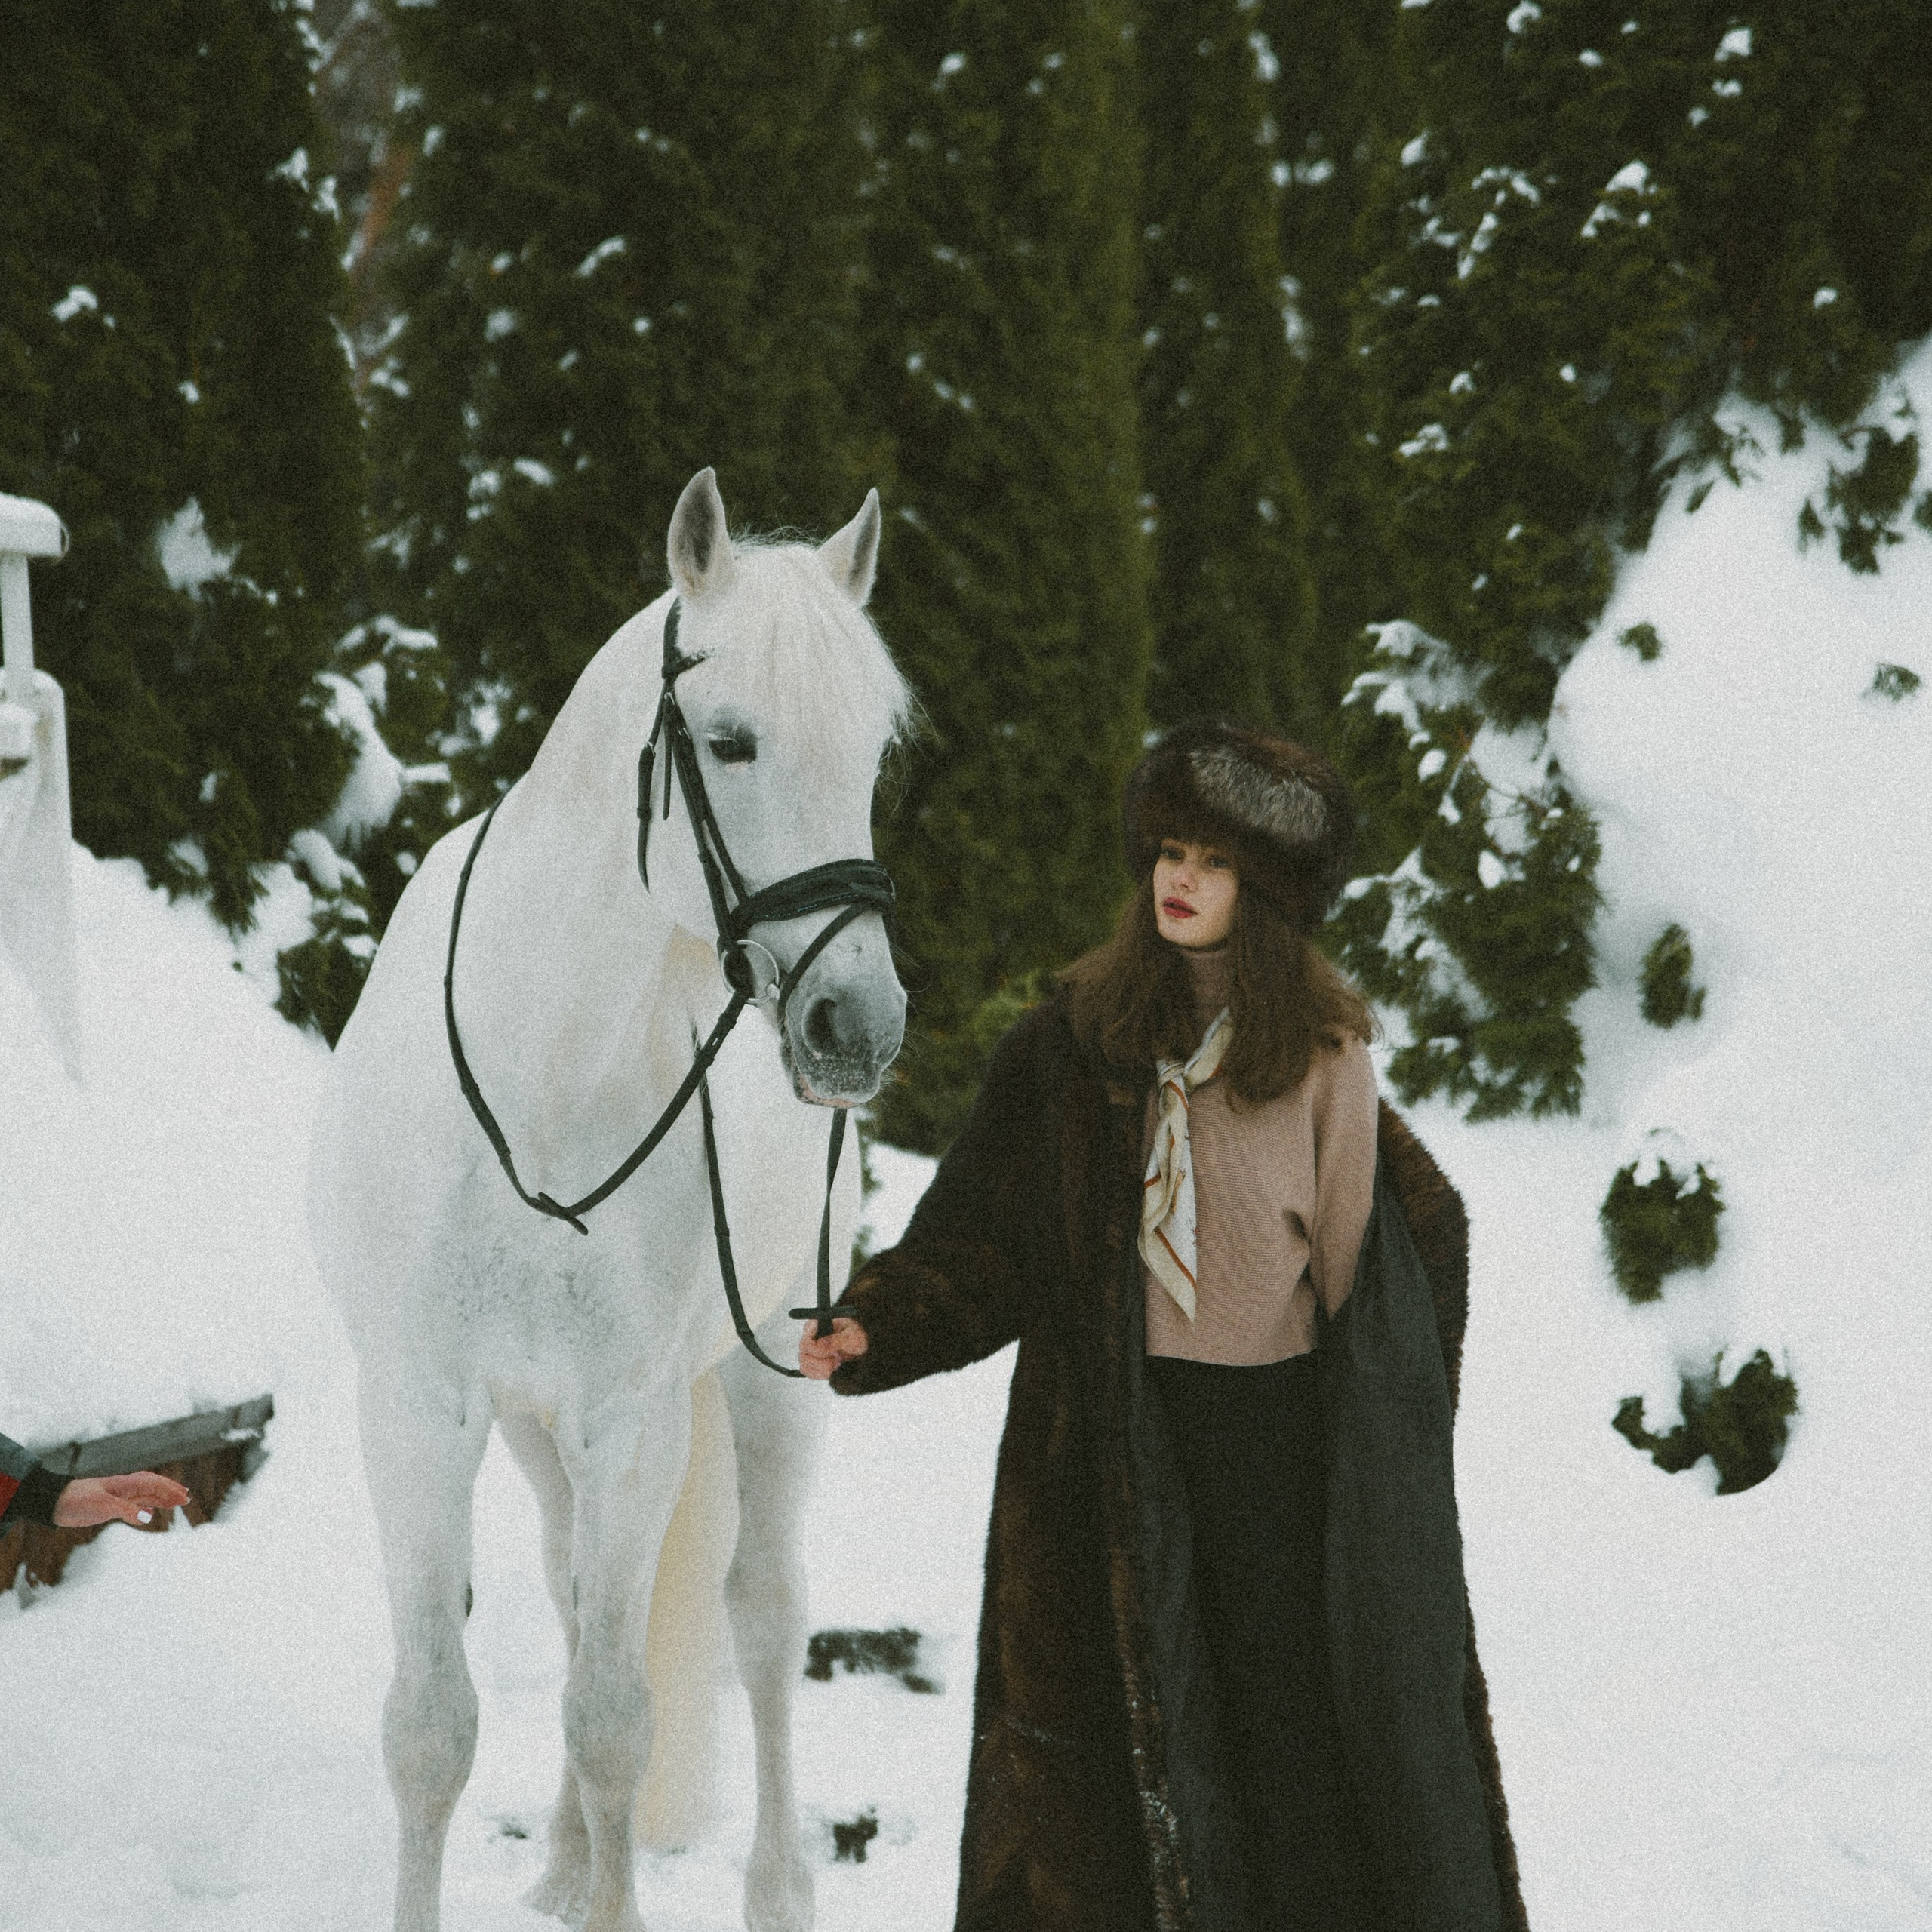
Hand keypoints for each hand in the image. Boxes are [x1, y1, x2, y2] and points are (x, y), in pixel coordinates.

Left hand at [53, 1471, 191, 1528]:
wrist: (55, 1503)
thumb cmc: (77, 1500)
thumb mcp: (102, 1506)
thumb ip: (126, 1511)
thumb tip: (149, 1517)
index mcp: (124, 1484)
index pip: (153, 1484)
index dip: (170, 1490)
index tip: (184, 1498)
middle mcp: (124, 1489)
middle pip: (152, 1486)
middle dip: (170, 1491)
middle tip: (186, 1498)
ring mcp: (117, 1497)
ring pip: (144, 1495)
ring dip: (160, 1498)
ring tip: (175, 1503)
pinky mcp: (109, 1506)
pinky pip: (133, 1505)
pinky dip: (144, 1507)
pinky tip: (148, 1514)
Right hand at [799, 1315, 867, 1379]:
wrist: (863, 1344)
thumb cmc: (857, 1334)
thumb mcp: (852, 1336)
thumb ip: (836, 1340)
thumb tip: (820, 1345)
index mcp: (816, 1326)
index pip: (805, 1342)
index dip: (816, 1351)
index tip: (833, 1353)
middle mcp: (810, 1338)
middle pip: (803, 1357)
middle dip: (822, 1362)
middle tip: (838, 1360)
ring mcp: (810, 1352)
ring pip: (805, 1367)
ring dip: (823, 1369)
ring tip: (838, 1362)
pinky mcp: (812, 1363)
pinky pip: (810, 1373)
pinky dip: (822, 1374)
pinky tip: (834, 1367)